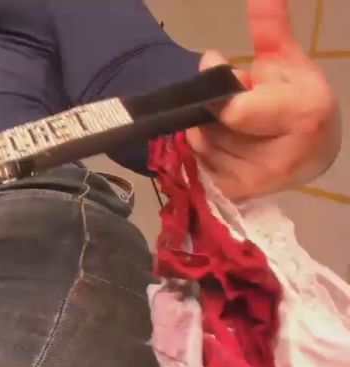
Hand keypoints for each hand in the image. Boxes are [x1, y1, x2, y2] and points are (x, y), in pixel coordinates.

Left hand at [186, 0, 341, 200]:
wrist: (312, 152)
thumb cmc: (299, 101)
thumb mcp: (288, 61)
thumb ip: (270, 29)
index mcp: (302, 116)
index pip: (234, 111)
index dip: (219, 94)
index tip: (221, 72)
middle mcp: (280, 158)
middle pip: (212, 123)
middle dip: (216, 106)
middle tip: (239, 102)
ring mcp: (256, 182)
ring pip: (200, 142)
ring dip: (208, 126)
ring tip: (237, 123)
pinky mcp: (235, 194)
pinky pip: (197, 161)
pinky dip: (205, 147)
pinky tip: (228, 143)